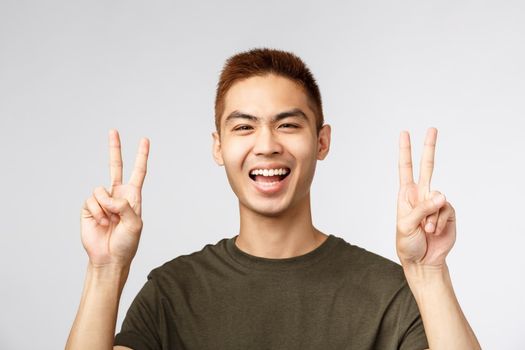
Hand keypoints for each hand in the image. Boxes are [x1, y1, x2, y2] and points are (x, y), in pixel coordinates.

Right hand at [80, 129, 149, 267]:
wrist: (109, 258)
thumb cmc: (126, 243)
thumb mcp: (135, 223)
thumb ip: (124, 205)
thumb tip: (107, 195)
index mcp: (133, 197)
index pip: (138, 172)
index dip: (141, 156)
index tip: (145, 140)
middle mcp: (117, 195)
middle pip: (115, 167)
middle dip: (114, 149)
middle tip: (113, 131)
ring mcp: (102, 201)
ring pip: (101, 190)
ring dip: (106, 207)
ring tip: (109, 222)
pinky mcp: (89, 208)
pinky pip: (92, 200)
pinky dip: (97, 212)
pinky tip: (101, 223)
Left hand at [396, 128, 455, 267]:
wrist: (423, 261)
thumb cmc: (407, 244)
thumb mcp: (406, 225)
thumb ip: (422, 208)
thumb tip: (442, 194)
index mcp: (406, 195)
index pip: (405, 169)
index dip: (405, 151)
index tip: (404, 134)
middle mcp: (421, 195)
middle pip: (427, 167)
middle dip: (429, 148)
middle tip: (432, 129)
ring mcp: (436, 203)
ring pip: (439, 198)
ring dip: (432, 216)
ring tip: (426, 230)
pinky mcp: (448, 213)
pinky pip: (447, 210)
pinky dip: (440, 222)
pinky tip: (435, 231)